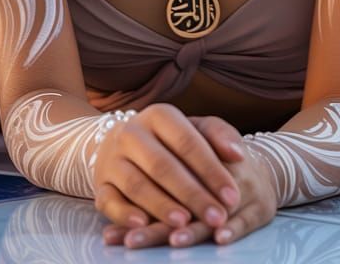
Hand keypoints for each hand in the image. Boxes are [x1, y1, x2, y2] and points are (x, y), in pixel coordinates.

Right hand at [101, 115, 278, 249]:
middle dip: (192, 193)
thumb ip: (219, 135)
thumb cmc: (168, 140)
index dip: (211, 170)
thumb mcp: (194, 128)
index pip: (187, 142)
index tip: (232, 196)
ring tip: (185, 222)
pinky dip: (124, 214)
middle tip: (216, 216)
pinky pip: (109, 201)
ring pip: (136, 184)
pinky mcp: (100, 184)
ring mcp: (112, 159)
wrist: (120, 143)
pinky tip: (142, 224)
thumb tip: (239, 154)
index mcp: (159, 115)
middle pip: (162, 165)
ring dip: (161, 205)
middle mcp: (132, 133)